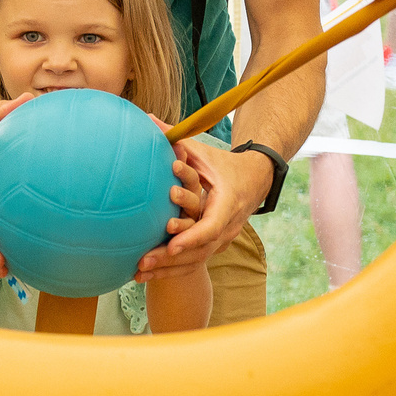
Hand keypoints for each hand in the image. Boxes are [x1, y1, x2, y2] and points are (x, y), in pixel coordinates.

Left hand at [138, 139, 259, 280]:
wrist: (256, 179)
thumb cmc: (224, 164)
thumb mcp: (203, 152)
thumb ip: (175, 138)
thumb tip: (146, 119)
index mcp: (226, 204)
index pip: (210, 226)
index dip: (191, 237)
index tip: (171, 244)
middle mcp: (227, 226)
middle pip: (199, 250)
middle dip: (170, 259)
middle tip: (143, 262)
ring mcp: (223, 239)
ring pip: (196, 261)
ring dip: (167, 270)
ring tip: (138, 274)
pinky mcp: (215, 246)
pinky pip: (194, 262)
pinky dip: (172, 270)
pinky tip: (147, 276)